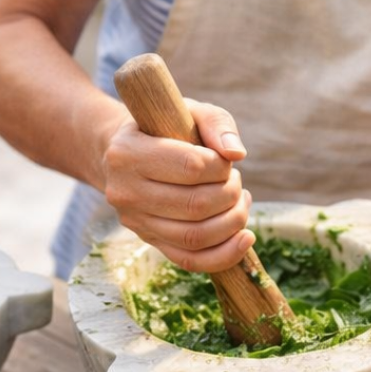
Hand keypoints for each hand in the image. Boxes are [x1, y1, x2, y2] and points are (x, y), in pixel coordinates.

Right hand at [102, 99, 252, 271]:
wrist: (127, 156)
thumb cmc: (163, 128)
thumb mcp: (188, 111)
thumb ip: (216, 123)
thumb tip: (237, 154)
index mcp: (127, 153)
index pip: (189, 166)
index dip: (220, 166)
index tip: (223, 161)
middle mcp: (125, 192)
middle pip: (195, 205)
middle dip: (230, 194)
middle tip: (236, 182)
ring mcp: (136, 222)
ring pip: (195, 237)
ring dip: (232, 222)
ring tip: (240, 202)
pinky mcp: (150, 242)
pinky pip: (190, 260)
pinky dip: (225, 255)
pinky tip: (245, 238)